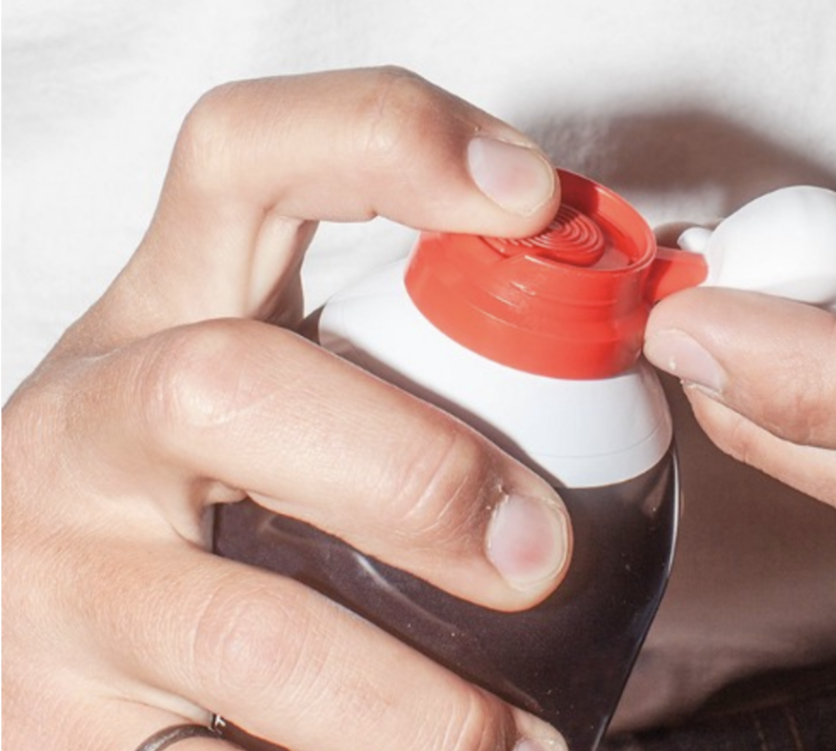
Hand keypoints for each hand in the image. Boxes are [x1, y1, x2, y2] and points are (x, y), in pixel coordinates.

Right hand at [2, 67, 570, 750]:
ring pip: (247, 633)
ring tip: (515, 741)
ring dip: (414, 703)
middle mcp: (86, 426)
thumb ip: (397, 370)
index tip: (530, 195)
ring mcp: (57, 580)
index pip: (249, 157)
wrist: (35, 650)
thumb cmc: (196, 509)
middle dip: (418, 472)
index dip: (387, 143)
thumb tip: (595, 350)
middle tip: (541, 554)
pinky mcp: (53, 723)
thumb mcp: (274, 409)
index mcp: (163, 315)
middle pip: (231, 387)